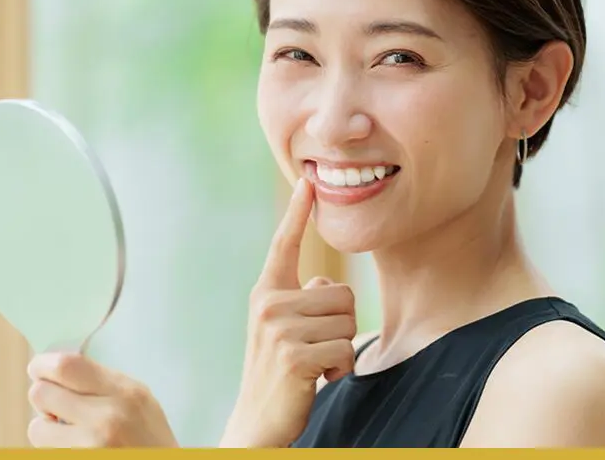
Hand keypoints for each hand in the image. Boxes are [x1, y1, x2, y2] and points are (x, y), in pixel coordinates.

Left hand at [26, 352, 177, 447]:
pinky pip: (46, 452)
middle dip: (44, 398)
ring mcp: (90, 448)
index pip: (66, 366)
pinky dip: (53, 449)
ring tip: (66, 432)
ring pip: (36, 429)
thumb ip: (103, 382)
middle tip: (55, 405)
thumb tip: (57, 367)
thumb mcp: (139, 399)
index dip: (43, 364)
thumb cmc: (150, 438)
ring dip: (45, 429)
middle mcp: (106, 418)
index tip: (39, 368)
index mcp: (124, 392)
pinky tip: (74, 448)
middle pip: (42, 393)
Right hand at [220, 178, 356, 447]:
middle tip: (315, 350)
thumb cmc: (280, 372)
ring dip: (341, 349)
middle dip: (342, 325)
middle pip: (342, 293)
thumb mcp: (283, 328)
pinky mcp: (293, 354)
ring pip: (348, 321)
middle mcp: (268, 302)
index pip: (283, 244)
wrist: (257, 421)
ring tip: (314, 365)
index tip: (307, 183)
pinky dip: (340, 369)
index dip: (297, 212)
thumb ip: (301, 300)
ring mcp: (278, 327)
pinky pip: (345, 349)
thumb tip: (325, 284)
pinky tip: (317, 380)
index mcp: (266, 291)